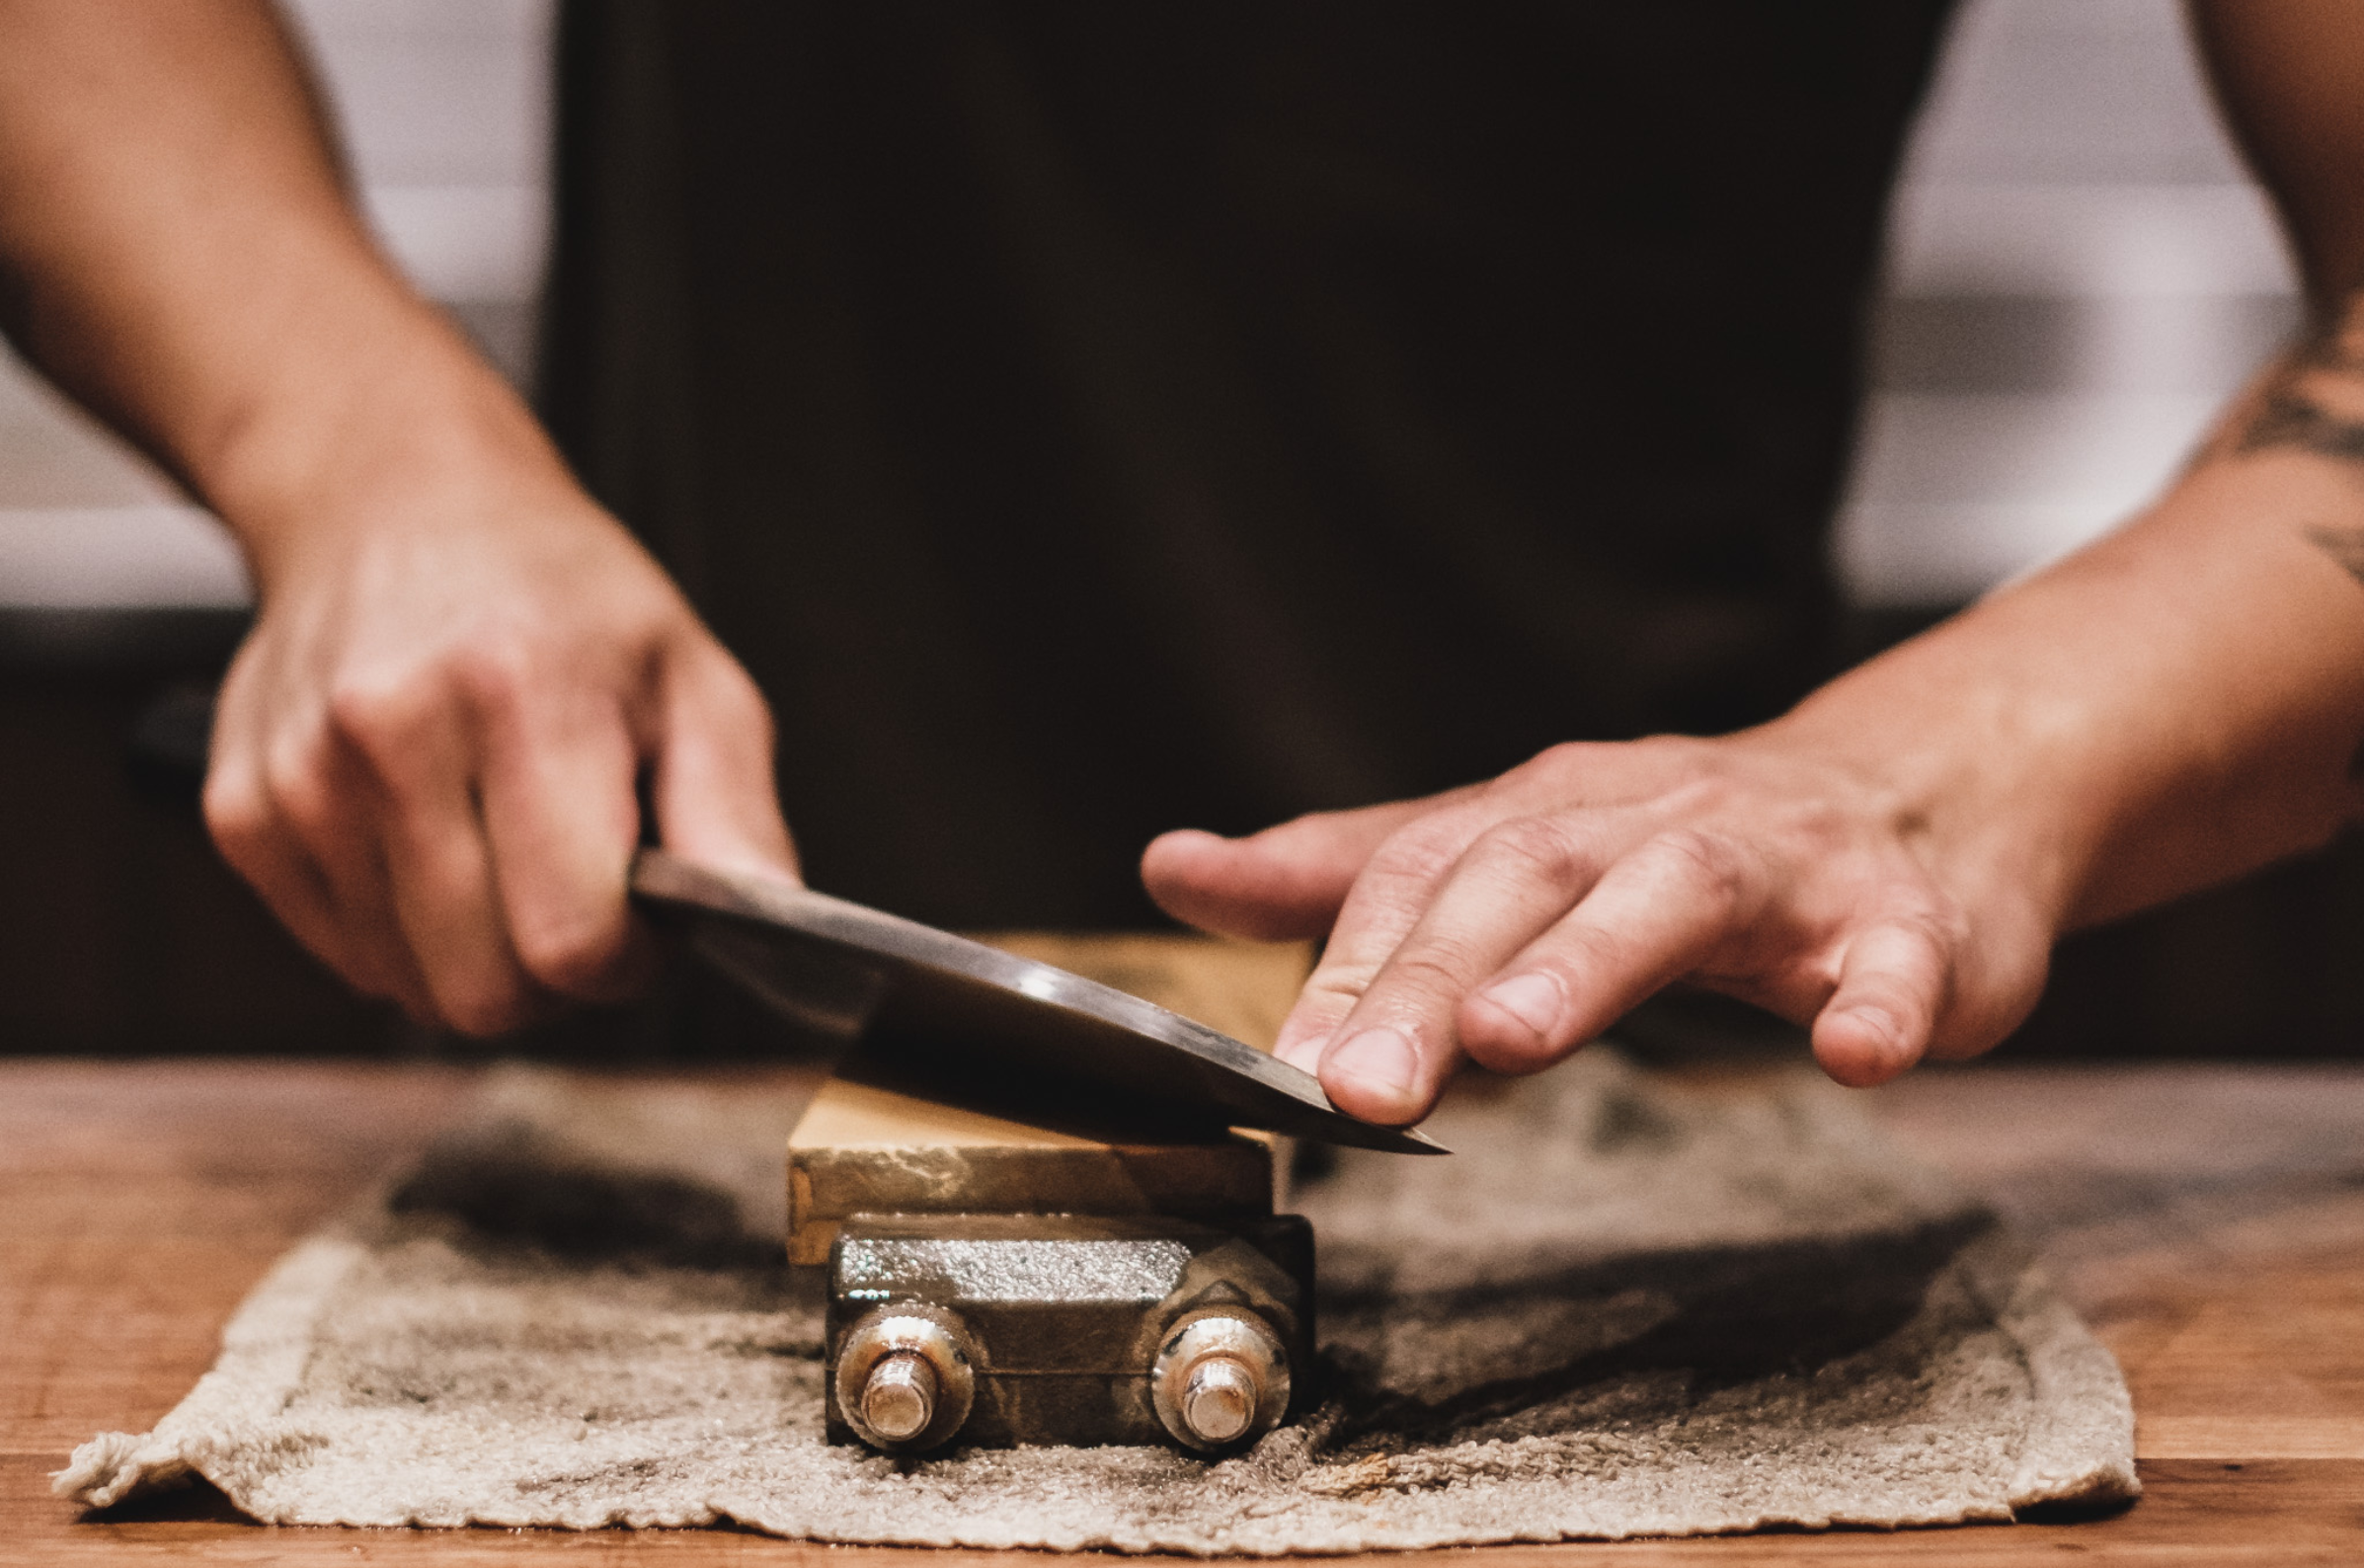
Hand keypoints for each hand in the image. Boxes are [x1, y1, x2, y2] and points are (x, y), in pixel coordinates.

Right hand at [204, 464, 793, 1034]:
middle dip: (554, 977)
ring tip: (508, 850)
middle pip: (483, 990)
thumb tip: (769, 921)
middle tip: (583, 897)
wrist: (396, 505)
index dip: (627, 961)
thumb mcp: (695, 678)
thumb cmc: (563, 600)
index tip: (643, 917)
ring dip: (477, 955)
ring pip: (410, 988)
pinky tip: (435, 839)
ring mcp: (302, 778)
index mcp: (522, 694)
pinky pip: (346, 957)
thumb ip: (734, 814)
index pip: (569, 938)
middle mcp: (391, 734)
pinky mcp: (243, 813)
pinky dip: (405, 932)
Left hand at [1142, 732, 2057, 1124]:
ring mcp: (1787, 863)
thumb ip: (1350, 870)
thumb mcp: (1509, 840)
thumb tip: (1176, 868)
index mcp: (1553, 811)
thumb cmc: (1688, 837)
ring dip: (1591, 960)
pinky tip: (1855, 1055)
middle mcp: (1651, 817)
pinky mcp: (1911, 920)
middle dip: (1435, 977)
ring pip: (1680, 889)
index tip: (1284, 1069)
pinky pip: (1903, 957)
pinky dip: (1881, 1000)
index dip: (1355, 964)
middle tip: (1356, 1085)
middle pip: (1527, 877)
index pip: (1431, 872)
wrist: (1922, 788)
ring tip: (1515, 1035)